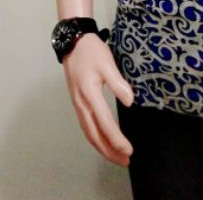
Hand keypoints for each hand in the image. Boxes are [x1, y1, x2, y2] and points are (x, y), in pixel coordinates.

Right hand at [63, 33, 134, 165]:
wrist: (72, 42)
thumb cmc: (91, 51)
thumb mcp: (107, 63)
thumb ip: (118, 83)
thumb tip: (130, 101)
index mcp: (89, 95)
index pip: (105, 123)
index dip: (117, 139)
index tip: (129, 149)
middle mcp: (81, 104)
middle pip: (95, 135)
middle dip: (109, 150)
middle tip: (125, 161)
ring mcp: (78, 105)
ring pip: (89, 133)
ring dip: (102, 147)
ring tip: (117, 156)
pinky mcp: (78, 102)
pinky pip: (86, 126)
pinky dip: (96, 138)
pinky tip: (103, 141)